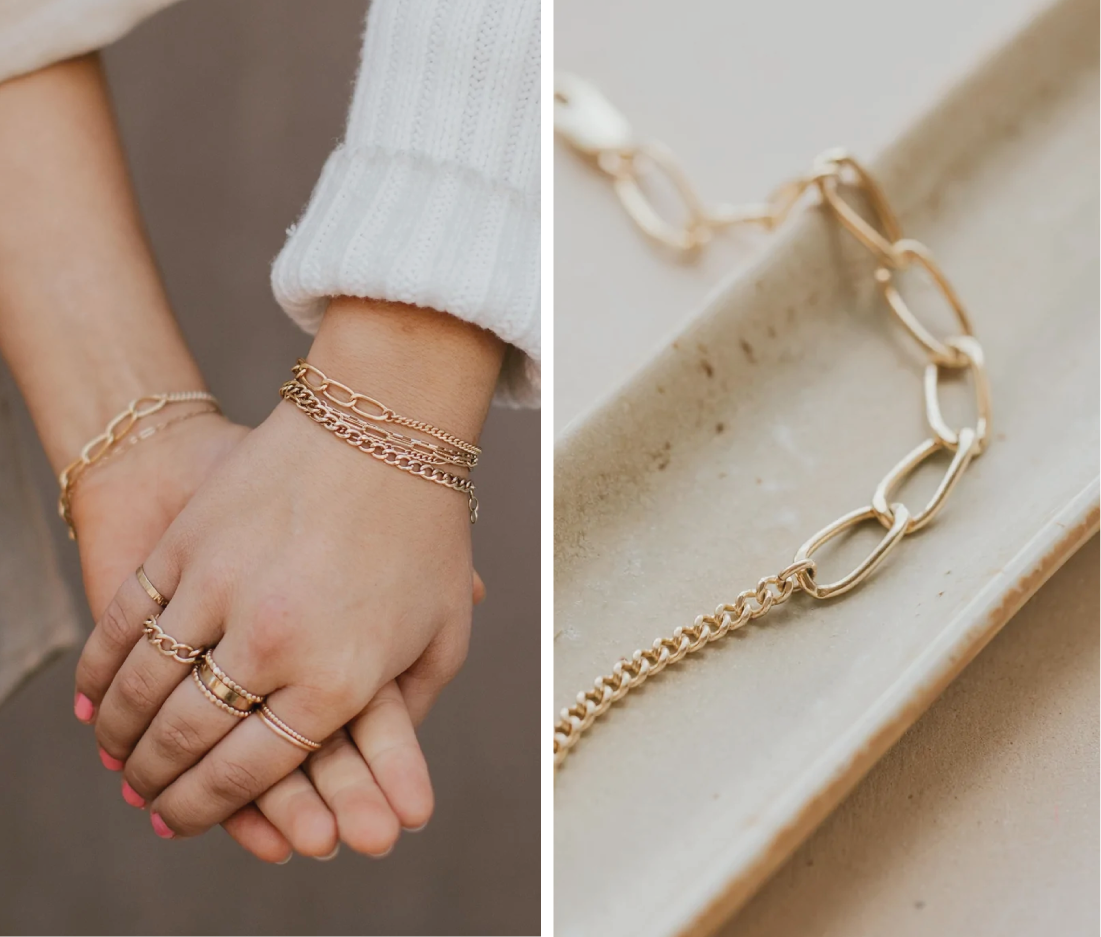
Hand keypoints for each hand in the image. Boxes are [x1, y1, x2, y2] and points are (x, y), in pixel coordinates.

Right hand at [76, 399, 476, 838]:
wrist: (382, 421)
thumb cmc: (425, 529)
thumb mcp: (444, 632)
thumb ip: (407, 709)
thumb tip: (372, 761)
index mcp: (339, 679)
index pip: (250, 772)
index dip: (207, 806)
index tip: (181, 817)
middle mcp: (273, 644)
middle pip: (187, 740)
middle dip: (157, 781)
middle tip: (148, 795)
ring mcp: (220, 590)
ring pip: (143, 690)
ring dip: (120, 735)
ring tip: (119, 753)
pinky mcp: (184, 545)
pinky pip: (124, 627)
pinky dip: (100, 673)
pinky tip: (97, 697)